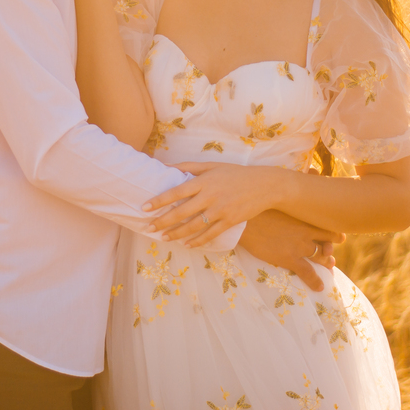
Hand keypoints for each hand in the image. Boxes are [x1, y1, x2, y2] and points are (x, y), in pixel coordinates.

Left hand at [144, 161, 288, 247]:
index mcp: (204, 181)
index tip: (145, 207)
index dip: (159, 201)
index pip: (176, 191)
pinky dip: (197, 241)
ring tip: (163, 237)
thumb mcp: (211, 166)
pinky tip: (186, 244)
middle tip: (148, 227)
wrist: (264, 185)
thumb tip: (165, 166)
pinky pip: (210, 234)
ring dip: (176, 233)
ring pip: (193, 226)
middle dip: (163, 221)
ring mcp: (220, 210)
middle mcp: (210, 196)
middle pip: (181, 212)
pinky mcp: (229, 221)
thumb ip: (188, 166)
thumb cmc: (234, 173)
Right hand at [238, 210, 344, 292]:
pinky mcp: (290, 259)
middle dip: (330, 249)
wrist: (244, 222)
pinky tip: (320, 287)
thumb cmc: (255, 210)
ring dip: (327, 262)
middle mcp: (306, 232)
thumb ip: (285, 208)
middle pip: (327, 242)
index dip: (332, 233)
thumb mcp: (275, 204)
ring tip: (329, 266)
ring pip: (321, 257)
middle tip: (330, 254)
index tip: (336, 236)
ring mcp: (300, 246)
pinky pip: (308, 273)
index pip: (325, 226)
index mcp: (302, 217)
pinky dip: (315, 281)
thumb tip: (281, 205)